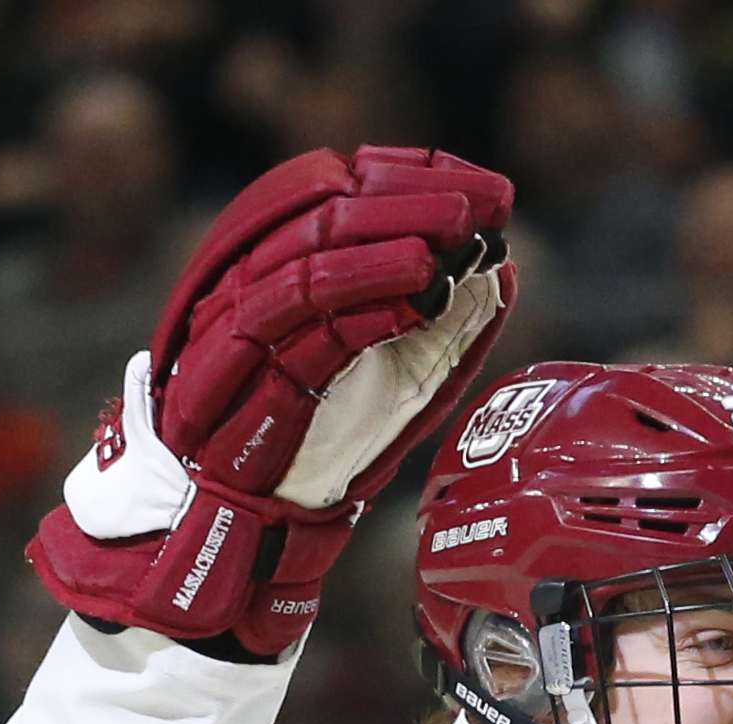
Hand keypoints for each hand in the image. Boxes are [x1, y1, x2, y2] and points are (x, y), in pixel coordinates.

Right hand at [29, 146, 515, 653]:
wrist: (245, 538)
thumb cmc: (321, 453)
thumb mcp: (397, 383)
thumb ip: (440, 330)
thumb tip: (499, 273)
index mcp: (271, 272)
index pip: (329, 191)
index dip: (405, 176)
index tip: (478, 182)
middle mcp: (241, 290)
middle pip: (319, 214)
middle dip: (407, 199)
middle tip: (481, 201)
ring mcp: (233, 337)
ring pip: (304, 265)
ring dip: (385, 243)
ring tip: (453, 236)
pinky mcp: (240, 390)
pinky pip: (302, 334)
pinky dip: (364, 309)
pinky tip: (419, 296)